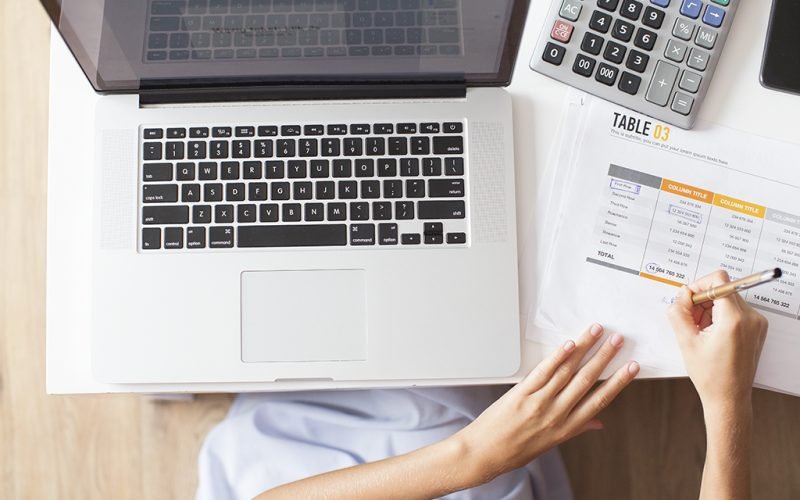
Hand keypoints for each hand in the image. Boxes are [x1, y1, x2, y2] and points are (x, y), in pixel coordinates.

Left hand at [452, 324, 638, 484]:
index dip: (618, 382)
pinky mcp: (521, 393)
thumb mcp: (551, 443)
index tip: (631, 368)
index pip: (600, 400)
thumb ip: (576, 428)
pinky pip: (543, 372)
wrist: (484, 453)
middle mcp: (556, 414)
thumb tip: (598, 423)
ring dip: (585, 348)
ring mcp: (539, 402)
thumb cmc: (515, 450)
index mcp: (567, 428)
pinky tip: (569, 344)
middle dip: (605, 357)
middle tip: (618, 340)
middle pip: (586, 380)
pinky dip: (557, 357)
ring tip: (596, 332)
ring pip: (567, 371)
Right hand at [667, 270, 767, 411]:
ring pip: (727, 299)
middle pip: (722, 289)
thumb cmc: (711, 376)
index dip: (699, 285)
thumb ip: (679, 312)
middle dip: (701, 300)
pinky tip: (710, 333)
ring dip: (709, 309)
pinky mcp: (756, 328)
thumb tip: (681, 294)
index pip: (719, 280)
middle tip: (690, 320)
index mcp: (733, 320)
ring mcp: (756, 323)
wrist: (729, 397)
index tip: (688, 298)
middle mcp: (750, 318)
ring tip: (700, 330)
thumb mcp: (686, 341)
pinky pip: (734, 310)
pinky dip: (719, 316)